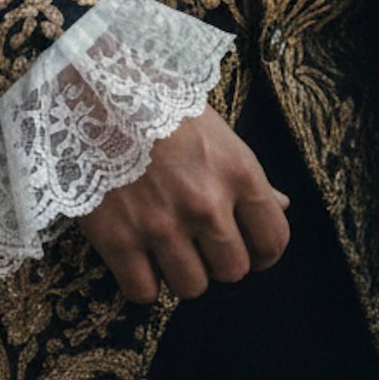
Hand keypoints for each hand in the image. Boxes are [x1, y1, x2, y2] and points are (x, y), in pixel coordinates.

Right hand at [78, 104, 290, 304]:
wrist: (96, 86)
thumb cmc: (162, 104)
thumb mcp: (216, 130)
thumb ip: (249, 176)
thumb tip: (282, 206)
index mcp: (238, 172)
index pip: (273, 241)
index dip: (263, 251)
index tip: (247, 247)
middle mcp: (206, 204)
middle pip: (233, 271)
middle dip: (219, 260)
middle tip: (200, 240)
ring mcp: (161, 225)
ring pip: (191, 288)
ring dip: (181, 272)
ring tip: (167, 244)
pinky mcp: (118, 239)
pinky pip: (143, 293)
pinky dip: (142, 281)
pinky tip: (138, 254)